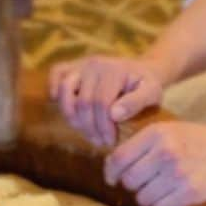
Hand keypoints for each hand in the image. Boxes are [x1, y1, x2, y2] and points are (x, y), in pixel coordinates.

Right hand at [49, 55, 164, 147]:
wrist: (142, 70)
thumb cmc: (146, 85)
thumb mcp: (152, 94)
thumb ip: (136, 103)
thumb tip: (114, 115)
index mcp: (114, 71)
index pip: (102, 104)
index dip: (103, 127)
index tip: (110, 141)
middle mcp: (95, 64)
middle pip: (83, 102)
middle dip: (89, 127)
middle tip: (99, 142)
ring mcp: (82, 64)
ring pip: (65, 91)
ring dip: (72, 117)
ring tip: (86, 131)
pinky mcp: (73, 65)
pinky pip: (56, 73)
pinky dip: (54, 90)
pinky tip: (65, 108)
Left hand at [104, 122, 205, 205]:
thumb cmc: (198, 142)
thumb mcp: (170, 131)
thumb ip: (143, 143)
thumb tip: (111, 165)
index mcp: (156, 134)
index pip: (119, 158)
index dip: (111, 172)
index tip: (113, 179)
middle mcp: (165, 152)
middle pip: (129, 181)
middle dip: (133, 186)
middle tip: (144, 183)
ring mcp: (177, 174)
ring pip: (143, 198)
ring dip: (148, 198)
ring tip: (161, 189)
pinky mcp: (189, 193)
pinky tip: (172, 198)